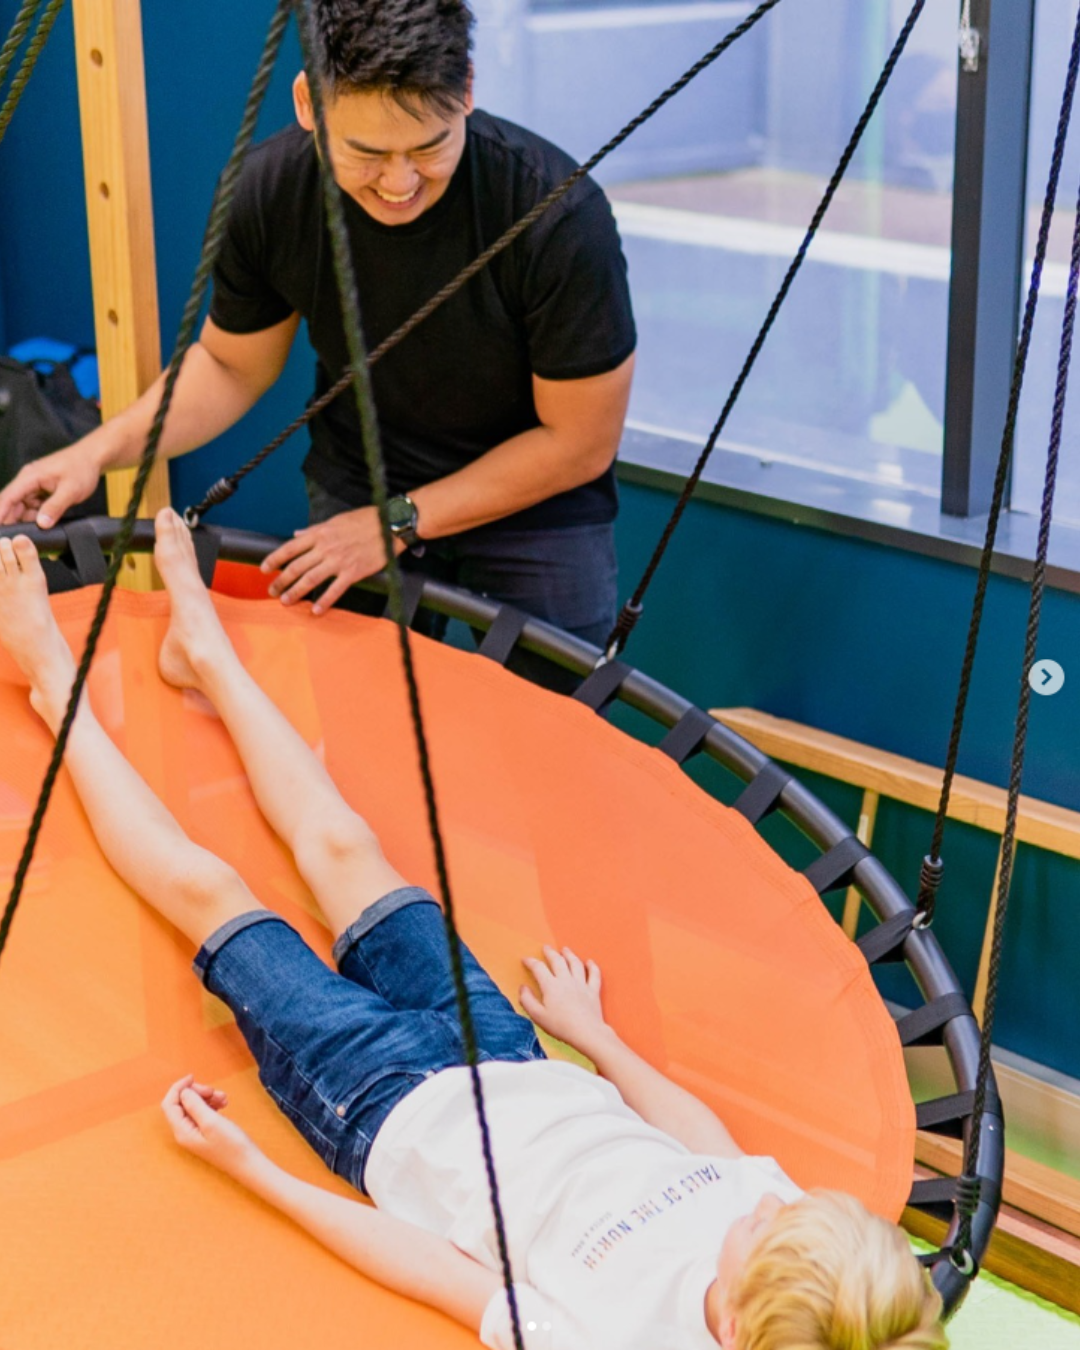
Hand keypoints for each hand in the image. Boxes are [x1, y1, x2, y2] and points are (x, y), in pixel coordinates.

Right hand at [0, 443, 102, 527]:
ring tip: (33, 534)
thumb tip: (41, 523)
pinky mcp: (41, 493)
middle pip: (12, 505)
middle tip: (16, 539)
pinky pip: (33, 508)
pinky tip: (43, 526)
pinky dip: (36, 517)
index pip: (7, 497)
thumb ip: (55, 506)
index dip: (0, 514)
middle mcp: (28, 482)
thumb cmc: (81, 468)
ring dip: (26, 521)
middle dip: (12, 521)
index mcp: (30, 477)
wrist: (92, 458)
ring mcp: (34, 487)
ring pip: (23, 509)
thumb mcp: (71, 490)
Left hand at [161, 1074, 256, 1175]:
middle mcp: (185, 1132)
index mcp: (182, 1131)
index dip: (178, 1088)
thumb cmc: (231, 1144)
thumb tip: (183, 1091)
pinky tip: (224, 1104)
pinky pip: (203, 1112)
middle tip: (214, 1091)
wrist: (248, 1163)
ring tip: (224, 1098)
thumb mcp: (211, 1122)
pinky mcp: (206, 1132)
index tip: (194, 1077)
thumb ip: (194, 1105)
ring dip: (207, 1097)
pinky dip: (212, 1104)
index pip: (169, 1104)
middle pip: (181, 1103)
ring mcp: (195, 1133)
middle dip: (196, 1092)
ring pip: (194, 1106)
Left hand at [260, 507, 404, 614]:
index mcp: (320, 534)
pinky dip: (325, 601)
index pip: (290, 547)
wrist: (390, 524)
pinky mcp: (353, 572)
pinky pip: (335, 590)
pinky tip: (316, 610)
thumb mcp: (336, 520)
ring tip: (285, 601)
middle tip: (271, 591)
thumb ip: (315, 529)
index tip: (264, 569)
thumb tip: (297, 534)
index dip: (274, 559)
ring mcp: (339, 561)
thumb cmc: (366, 519)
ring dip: (295, 592)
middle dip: (281, 580)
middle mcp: (326, 548)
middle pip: (296, 567)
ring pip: (310, 579)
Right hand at [520, 946, 609, 1052]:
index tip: (525, 960)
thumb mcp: (538, 1016)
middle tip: (546, 948)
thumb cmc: (560, 1026)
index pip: (539, 968)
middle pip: (558, 961)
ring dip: (569, 955)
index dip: (531, 962)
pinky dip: (592, 966)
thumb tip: (523, 988)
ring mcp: (581, 984)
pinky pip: (594, 974)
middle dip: (550, 953)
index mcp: (551, 986)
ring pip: (575, 963)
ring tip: (565, 950)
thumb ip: (527, 1000)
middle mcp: (566, 980)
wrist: (586, 1033)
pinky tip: (590, 962)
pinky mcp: (593, 991)